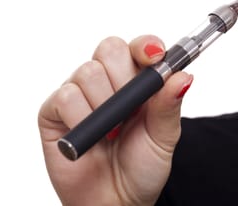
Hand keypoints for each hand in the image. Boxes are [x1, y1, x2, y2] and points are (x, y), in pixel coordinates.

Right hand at [38, 35, 191, 205]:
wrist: (117, 201)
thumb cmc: (142, 167)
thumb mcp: (165, 137)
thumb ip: (169, 105)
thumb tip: (183, 76)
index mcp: (137, 80)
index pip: (138, 47)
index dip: (146, 46)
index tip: (155, 57)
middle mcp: (108, 81)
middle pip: (110, 48)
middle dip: (124, 77)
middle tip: (132, 108)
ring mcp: (80, 94)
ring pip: (89, 71)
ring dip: (105, 105)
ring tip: (113, 133)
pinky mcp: (54, 111)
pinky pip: (66, 96)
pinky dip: (82, 118)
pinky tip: (93, 137)